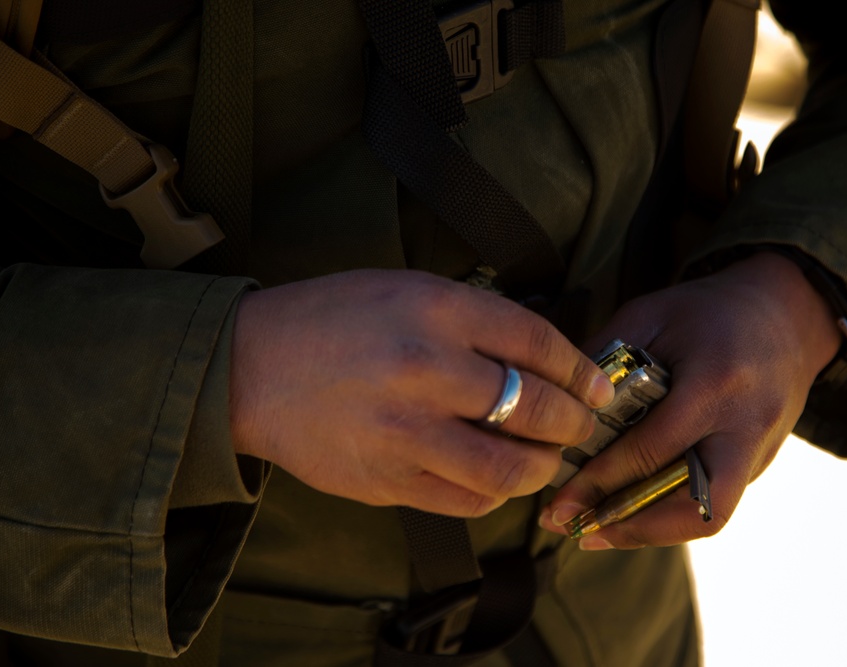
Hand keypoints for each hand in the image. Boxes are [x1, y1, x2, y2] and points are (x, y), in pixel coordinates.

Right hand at [229, 269, 614, 516]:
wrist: (250, 367)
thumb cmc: (332, 320)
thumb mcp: (407, 290)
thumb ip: (473, 320)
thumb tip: (541, 361)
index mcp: (435, 309)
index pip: (537, 343)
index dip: (581, 371)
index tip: (597, 388)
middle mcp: (425, 369)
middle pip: (537, 409)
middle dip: (575, 424)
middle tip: (581, 427)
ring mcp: (406, 431)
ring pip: (510, 468)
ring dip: (543, 467)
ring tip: (546, 459)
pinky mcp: (387, 480)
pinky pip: (468, 500)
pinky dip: (496, 492)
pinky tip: (495, 476)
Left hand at [540, 252, 842, 548]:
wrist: (787, 312)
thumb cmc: (708, 310)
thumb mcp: (649, 315)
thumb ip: (602, 358)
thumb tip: (555, 409)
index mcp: (716, 383)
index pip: (652, 450)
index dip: (600, 483)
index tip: (559, 503)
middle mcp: (746, 425)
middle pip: (697, 505)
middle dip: (633, 527)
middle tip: (580, 531)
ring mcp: (759, 450)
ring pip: (709, 516)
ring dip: (650, 530)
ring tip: (595, 531)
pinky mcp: (759, 463)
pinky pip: (712, 501)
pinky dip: (667, 513)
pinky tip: (626, 511)